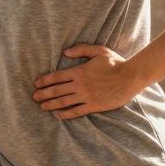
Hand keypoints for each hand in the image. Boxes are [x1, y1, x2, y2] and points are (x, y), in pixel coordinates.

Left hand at [32, 43, 146, 119]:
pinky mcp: (94, 106)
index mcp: (79, 71)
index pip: (57, 76)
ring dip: (51, 104)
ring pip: (64, 102)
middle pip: (56, 90)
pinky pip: (76, 111)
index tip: (37, 84)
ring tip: (42, 107)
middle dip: (43, 94)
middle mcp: (80, 85)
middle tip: (34, 97)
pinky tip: (58, 115)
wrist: (130, 77)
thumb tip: (65, 52)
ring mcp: (86, 96)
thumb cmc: (115, 63)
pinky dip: (65, 114)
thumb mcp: (98, 51)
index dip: (45, 80)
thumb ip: (81, 49)